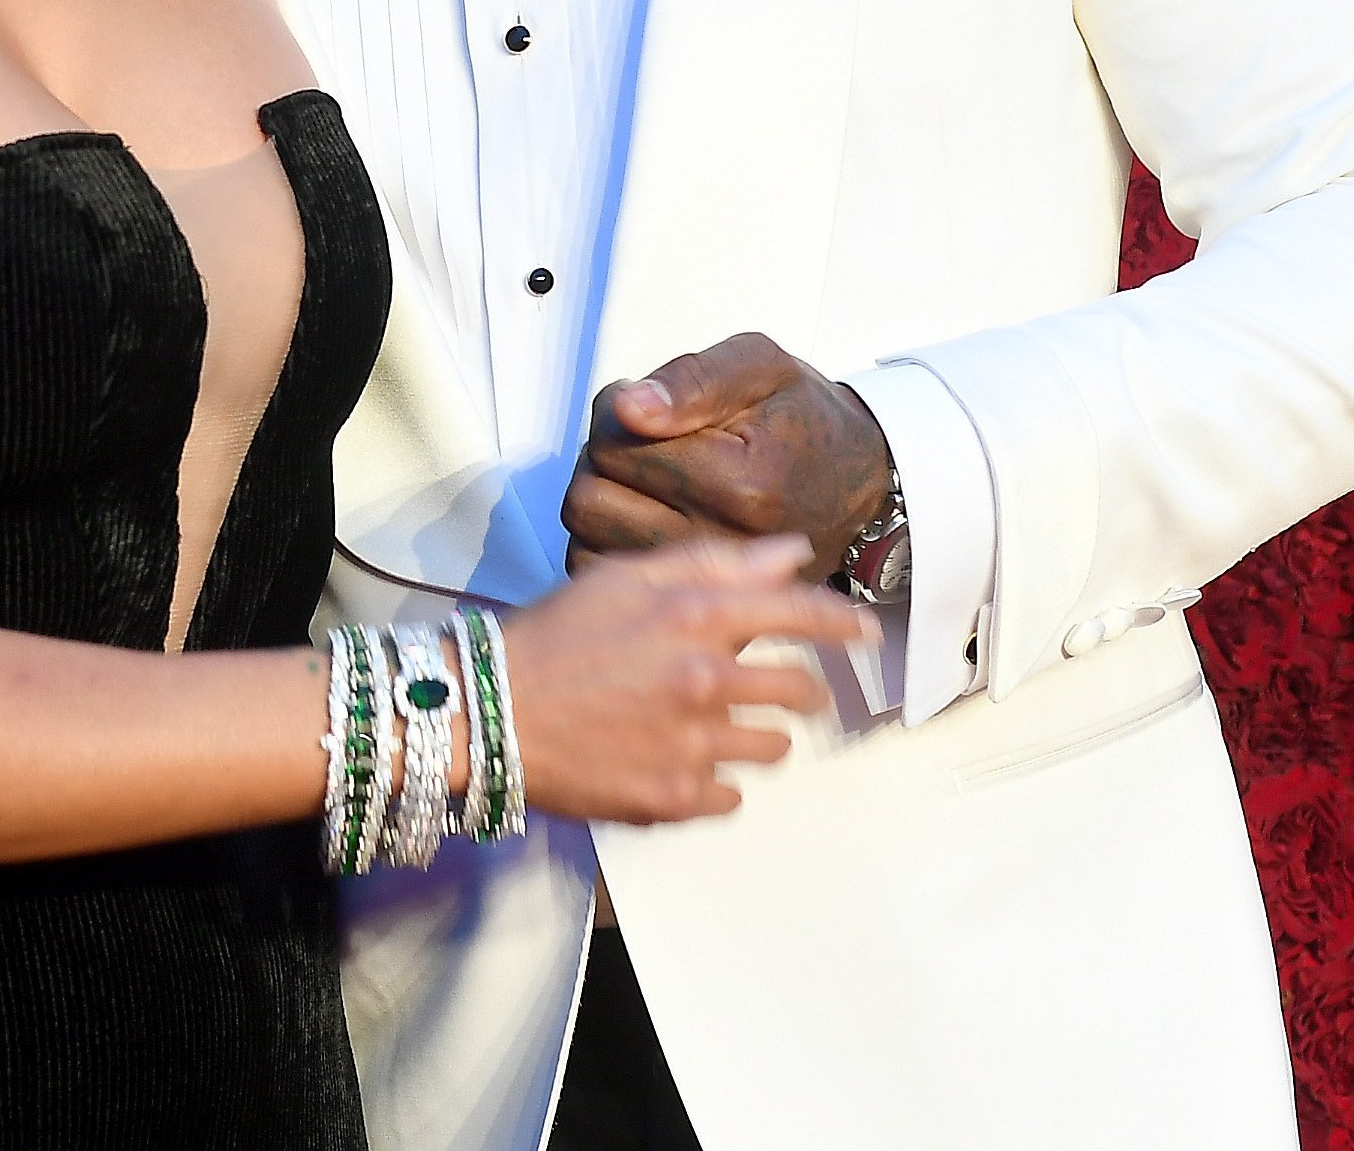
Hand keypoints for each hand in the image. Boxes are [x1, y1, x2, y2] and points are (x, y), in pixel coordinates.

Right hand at [497, 534, 873, 821]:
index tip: (865, 631)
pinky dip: (717, 783)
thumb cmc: (554, 637)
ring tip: (709, 728)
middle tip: (764, 689)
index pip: (801, 615)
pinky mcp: (676, 799)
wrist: (487, 713)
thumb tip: (791, 553)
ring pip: (773, 749)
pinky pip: (734, 797)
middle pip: (802, 692)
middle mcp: (706, 680)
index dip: (842, 622)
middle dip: (794, 689)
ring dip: (755, 737)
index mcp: (695, 616)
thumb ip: (713, 562)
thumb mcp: (625, 579)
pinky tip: (678, 763)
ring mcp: (695, 746)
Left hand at [561, 331, 894, 578]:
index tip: (648, 410)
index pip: (615, 446)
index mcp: (741, 484)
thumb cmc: (803, 418)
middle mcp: (723, 544)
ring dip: (602, 504)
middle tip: (640, 445)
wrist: (858, 480)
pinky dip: (605, 547)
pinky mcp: (697, 608)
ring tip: (643, 481)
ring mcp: (709, 587)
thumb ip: (693, 379)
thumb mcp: (761, 367)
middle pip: (591, 498)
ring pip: (588, 542)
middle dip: (602, 462)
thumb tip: (630, 406)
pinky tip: (637, 519)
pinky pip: (608, 580)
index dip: (616, 415)